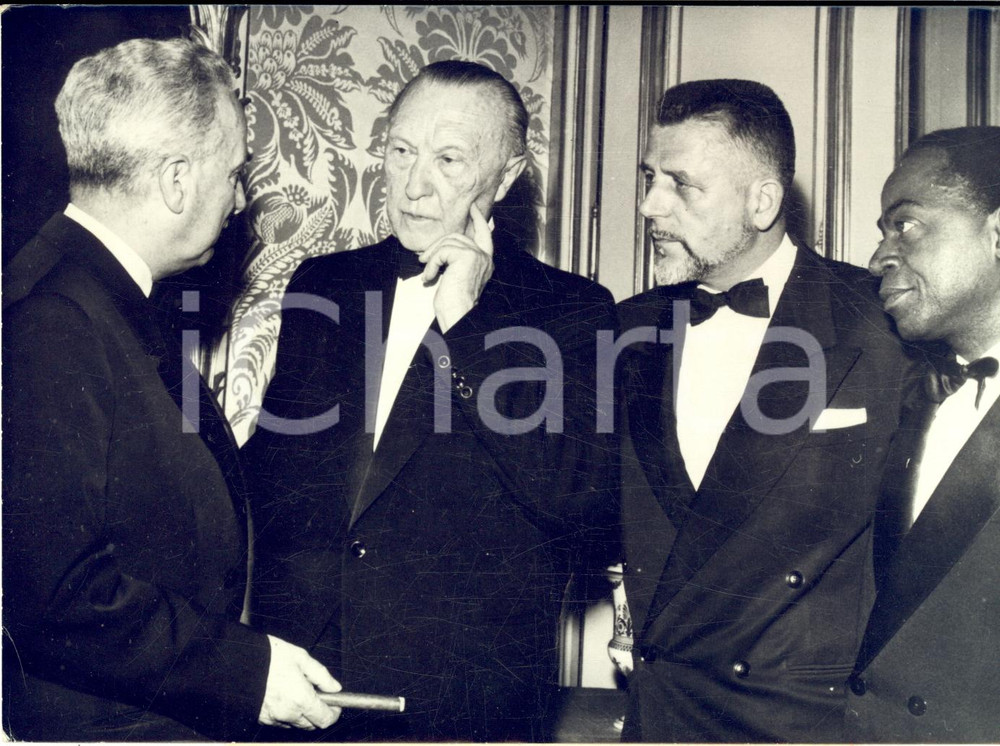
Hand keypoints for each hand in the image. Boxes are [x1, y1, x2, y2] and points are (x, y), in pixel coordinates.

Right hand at [258, 635, 342, 729]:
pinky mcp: (262, 718)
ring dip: (302, 713)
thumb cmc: (268, 655)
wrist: (237, 661)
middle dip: (318, 712)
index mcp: (301, 698)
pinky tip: (283, 696)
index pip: (325, 719)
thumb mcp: (301, 657)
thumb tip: (334, 687)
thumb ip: (321, 675)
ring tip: (296, 691)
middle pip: (312, 725)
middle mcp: (288, 713)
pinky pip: (280, 721)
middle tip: (316, 695)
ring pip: (296, 723)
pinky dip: (286, 713)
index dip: (334, 712)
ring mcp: (274, 718)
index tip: (335, 704)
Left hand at [420, 203, 492, 332]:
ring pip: (448, 242)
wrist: (458, 314)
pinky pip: (442, 251)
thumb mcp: (457, 275)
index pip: (485, 234)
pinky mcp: (466, 256)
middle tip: (423, 258)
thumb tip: (444, 245)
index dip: (479, 220)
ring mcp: (477, 255)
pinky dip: (431, 264)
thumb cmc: (455, 301)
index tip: (473, 208)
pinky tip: (429, 278)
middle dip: (437, 245)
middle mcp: (485, 257)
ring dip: (432, 256)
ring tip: (425, 270)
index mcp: (485, 261)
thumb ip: (456, 259)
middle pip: (458, 236)